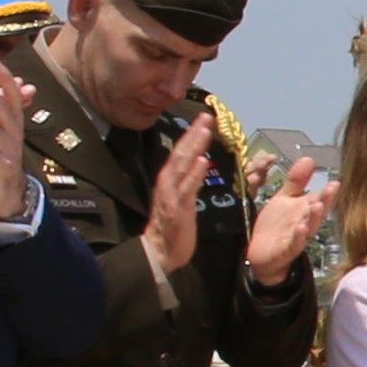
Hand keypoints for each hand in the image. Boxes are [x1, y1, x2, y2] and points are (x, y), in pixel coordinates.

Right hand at [138, 117, 208, 277]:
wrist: (160, 251)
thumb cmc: (173, 226)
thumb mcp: (181, 198)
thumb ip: (188, 181)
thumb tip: (198, 163)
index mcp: (170, 180)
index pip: (182, 153)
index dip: (192, 135)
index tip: (204, 119)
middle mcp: (168, 183)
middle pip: (182, 153)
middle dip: (194, 133)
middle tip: (207, 115)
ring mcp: (172, 194)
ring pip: (183, 165)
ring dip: (195, 147)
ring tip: (206, 130)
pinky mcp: (178, 208)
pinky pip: (187, 188)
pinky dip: (195, 173)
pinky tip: (204, 161)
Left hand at [246, 153, 334, 281]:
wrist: (261, 254)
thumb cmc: (275, 226)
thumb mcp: (284, 198)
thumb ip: (296, 180)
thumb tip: (308, 158)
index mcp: (304, 209)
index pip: (320, 198)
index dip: (327, 191)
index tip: (335, 182)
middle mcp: (304, 222)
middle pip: (318, 211)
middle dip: (325, 201)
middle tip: (332, 189)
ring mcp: (297, 237)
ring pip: (309, 227)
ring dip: (314, 217)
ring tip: (317, 205)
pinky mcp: (286, 250)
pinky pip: (294, 244)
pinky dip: (298, 237)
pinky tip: (301, 228)